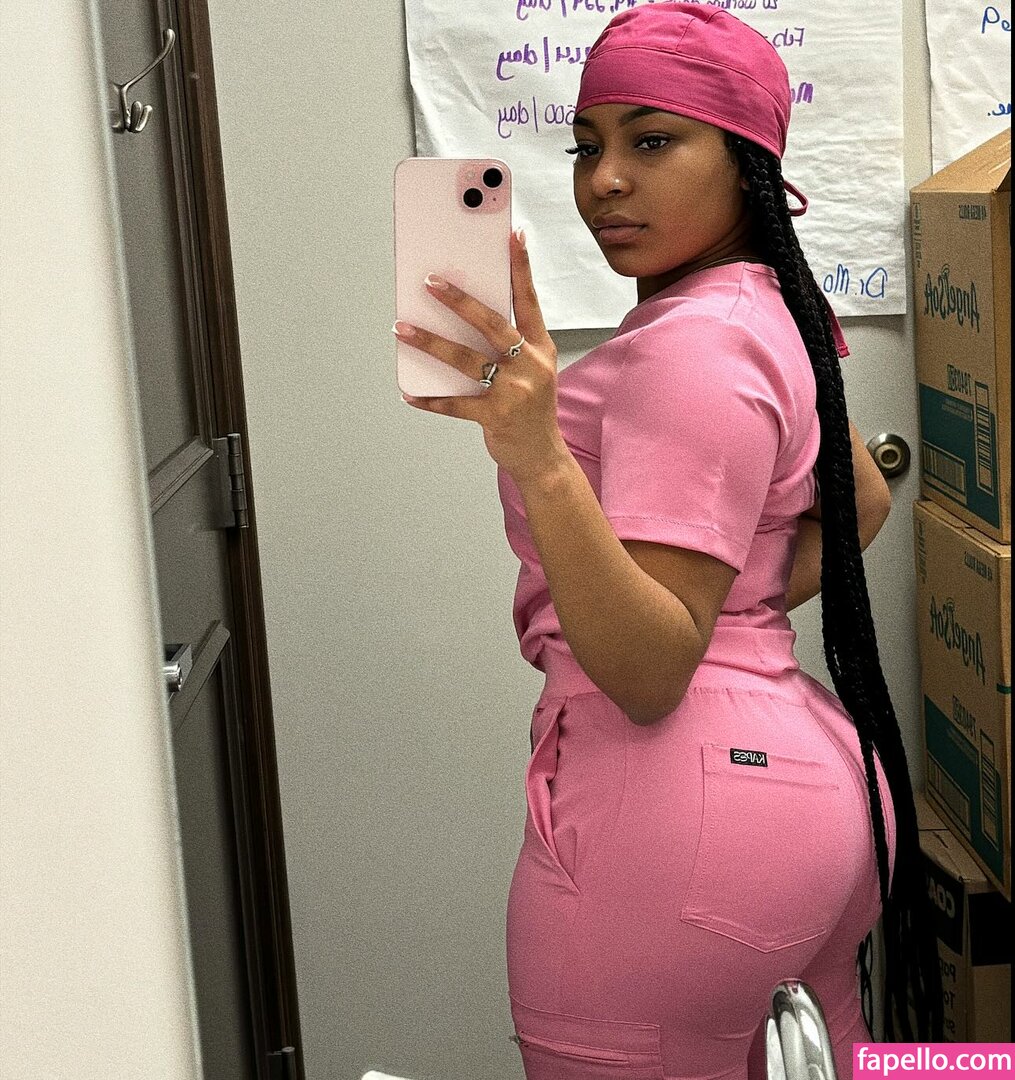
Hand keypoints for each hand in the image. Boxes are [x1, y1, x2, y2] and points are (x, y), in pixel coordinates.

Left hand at [394, 230, 568, 483]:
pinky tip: (409, 392)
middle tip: (429, 282)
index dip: (521, 268)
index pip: (529, 300)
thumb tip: (463, 315)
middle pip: (491, 324)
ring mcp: (513, 391)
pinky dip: (430, 399)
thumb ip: (508, 344)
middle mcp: (530, 365)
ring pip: (465, 360)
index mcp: (541, 348)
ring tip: (401, 328)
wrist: (542, 456)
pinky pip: (455, 404)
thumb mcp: (532, 370)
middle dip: (458, 300)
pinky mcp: (495, 416)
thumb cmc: (531, 407)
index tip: (512, 236)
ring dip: (429, 342)